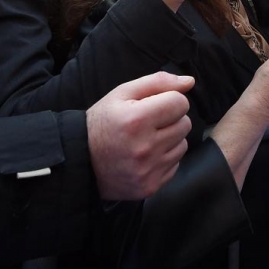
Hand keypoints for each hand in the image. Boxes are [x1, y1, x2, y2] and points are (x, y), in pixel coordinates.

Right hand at [86, 72, 193, 200]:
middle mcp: (144, 147)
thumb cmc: (103, 123)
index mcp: (137, 120)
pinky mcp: (150, 186)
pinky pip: (175, 165)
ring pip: (183, 144)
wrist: (79, 161)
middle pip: (185, 124)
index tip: (154, 105)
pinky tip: (146, 156)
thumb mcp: (122, 94)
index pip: (180, 103)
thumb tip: (189, 82)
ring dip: (170, 139)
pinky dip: (165, 158)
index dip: (169, 100)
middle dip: (171, 120)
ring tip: (146, 140)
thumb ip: (158, 82)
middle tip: (148, 123)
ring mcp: (148, 170)